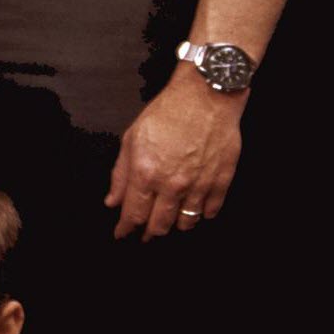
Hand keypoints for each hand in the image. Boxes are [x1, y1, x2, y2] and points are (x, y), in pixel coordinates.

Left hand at [107, 71, 242, 238]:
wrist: (206, 97)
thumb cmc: (167, 113)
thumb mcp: (132, 139)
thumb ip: (120, 174)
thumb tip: (113, 201)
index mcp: (146, 174)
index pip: (133, 214)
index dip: (125, 229)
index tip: (122, 234)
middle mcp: (173, 185)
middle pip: (160, 225)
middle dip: (149, 233)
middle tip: (145, 235)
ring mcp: (199, 185)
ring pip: (186, 222)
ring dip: (176, 227)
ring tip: (169, 223)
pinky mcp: (221, 181)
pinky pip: (211, 211)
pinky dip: (202, 215)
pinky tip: (195, 212)